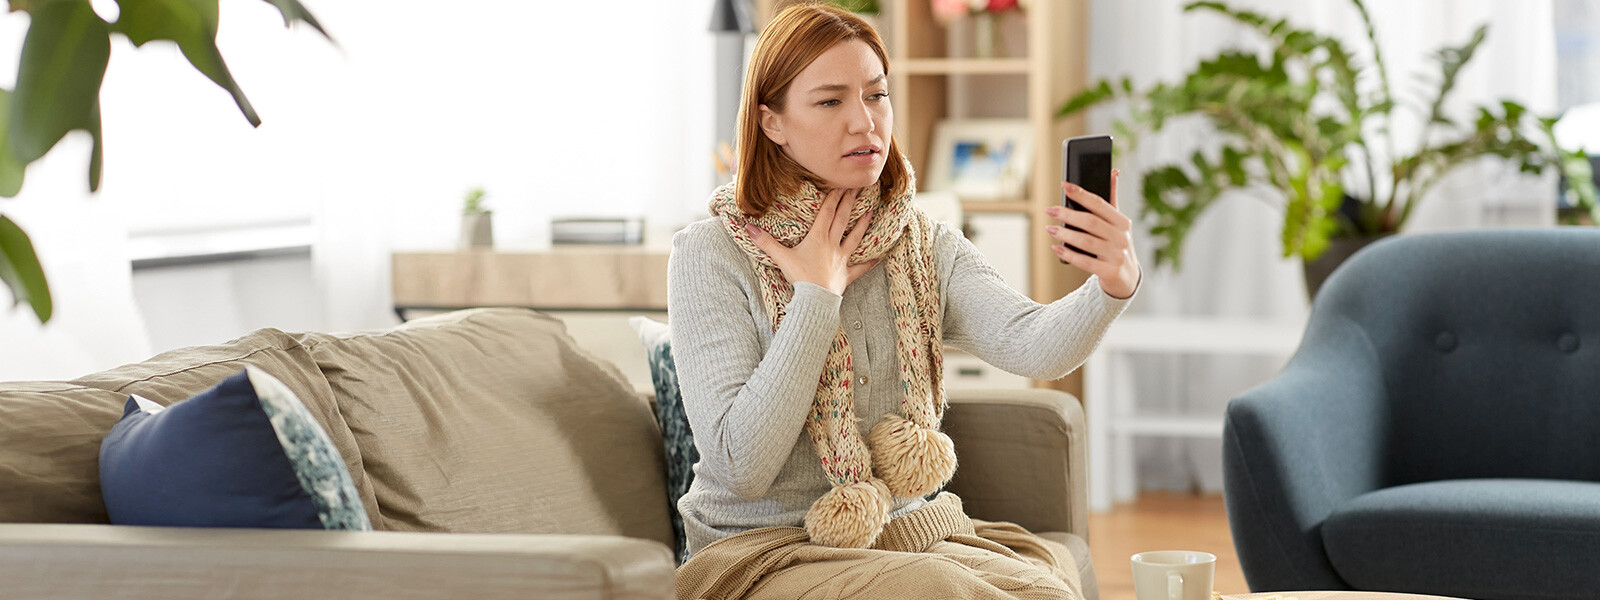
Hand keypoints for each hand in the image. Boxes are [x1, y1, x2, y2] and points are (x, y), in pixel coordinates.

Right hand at [746, 187, 879, 295]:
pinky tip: (879, 257)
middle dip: (849, 202)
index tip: (840, 184)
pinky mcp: (846, 274)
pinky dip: (869, 262)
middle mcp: (832, 244)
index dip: (833, 197)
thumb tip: (747, 227)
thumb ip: (765, 242)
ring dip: (862, 224)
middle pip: (842, 219)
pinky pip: (860, 267)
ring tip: (870, 211)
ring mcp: (842, 259)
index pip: (827, 212)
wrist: (815, 299)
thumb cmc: (800, 277)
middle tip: (857, 188)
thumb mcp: (781, 257)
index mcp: (818, 237)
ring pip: (855, 238)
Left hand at [1047, 169, 1140, 298]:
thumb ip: (1112, 199)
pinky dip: (1068, 254)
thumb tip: (1113, 171)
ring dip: (1065, 234)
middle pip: (1090, 222)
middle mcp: (1121, 238)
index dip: (1081, 194)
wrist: (1127, 278)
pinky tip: (1056, 248)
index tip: (1064, 185)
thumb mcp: (1118, 224)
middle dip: (1068, 214)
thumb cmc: (1117, 245)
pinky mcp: (1109, 271)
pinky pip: (1085, 262)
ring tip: (1050, 228)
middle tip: (1049, 209)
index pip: (1100, 204)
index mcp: (1123, 222)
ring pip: (1086, 242)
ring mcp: (1116, 255)